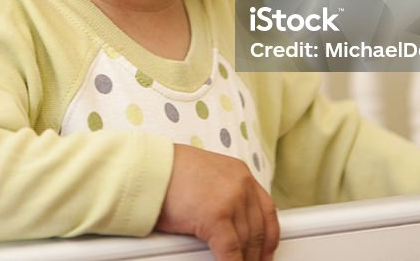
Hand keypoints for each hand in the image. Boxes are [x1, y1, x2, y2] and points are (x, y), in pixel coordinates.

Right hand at [156, 144, 278, 260]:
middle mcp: (240, 185)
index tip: (267, 251)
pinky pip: (231, 252)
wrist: (149, 168)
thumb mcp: (207, 176)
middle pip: (258, 230)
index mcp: (240, 173)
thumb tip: (231, 222)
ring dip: (244, 260)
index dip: (269, 237)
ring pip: (246, 243)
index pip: (267, 210)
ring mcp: (230, 201)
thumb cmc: (168, 172)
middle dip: (256, 254)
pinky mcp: (216, 217)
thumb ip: (224, 192)